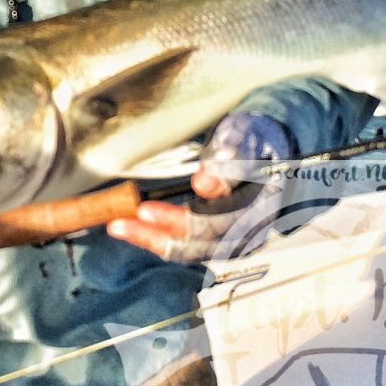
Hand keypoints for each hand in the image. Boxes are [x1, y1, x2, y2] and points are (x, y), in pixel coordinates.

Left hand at [107, 113, 293, 262]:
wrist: (266, 141)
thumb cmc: (254, 135)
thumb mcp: (245, 136)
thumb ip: (231, 158)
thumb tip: (205, 185)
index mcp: (263, 204)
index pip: (219, 223)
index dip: (181, 220)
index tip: (146, 209)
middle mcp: (253, 228)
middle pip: (204, 244)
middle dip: (159, 235)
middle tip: (121, 223)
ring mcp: (239, 236)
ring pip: (195, 249)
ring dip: (155, 241)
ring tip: (120, 228)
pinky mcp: (223, 236)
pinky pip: (192, 245)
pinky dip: (163, 240)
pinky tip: (139, 231)